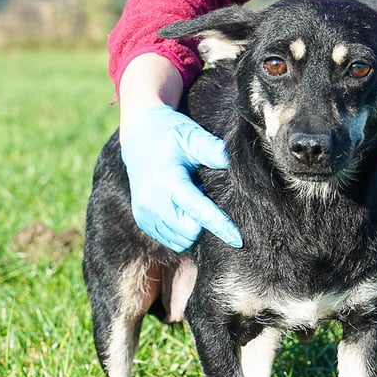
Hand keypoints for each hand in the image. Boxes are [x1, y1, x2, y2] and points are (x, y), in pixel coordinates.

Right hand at [120, 104, 242, 251]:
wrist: (139, 137)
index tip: (237, 240)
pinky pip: (170, 241)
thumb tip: (233, 162)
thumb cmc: (171, 135)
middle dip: (205, 224)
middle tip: (204, 197)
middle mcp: (151, 201)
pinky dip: (181, 232)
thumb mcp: (192, 136)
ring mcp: (144, 213)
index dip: (220, 226)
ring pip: (180, 241)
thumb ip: (212, 149)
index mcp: (166, 180)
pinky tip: (182, 210)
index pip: (198, 211)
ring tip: (191, 201)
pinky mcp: (142, 220)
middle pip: (190, 232)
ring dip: (193, 229)